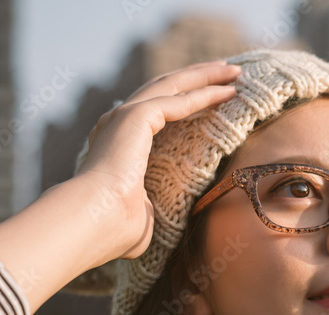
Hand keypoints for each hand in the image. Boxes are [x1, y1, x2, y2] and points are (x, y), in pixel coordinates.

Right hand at [74, 60, 240, 259]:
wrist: (94, 221)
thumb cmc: (114, 230)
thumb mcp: (141, 216)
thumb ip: (150, 209)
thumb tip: (152, 220)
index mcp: (117, 144)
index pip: (154, 112)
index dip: (183, 100)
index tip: (211, 96)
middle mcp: (117, 123)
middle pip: (164, 88)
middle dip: (198, 77)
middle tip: (228, 71)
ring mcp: (124, 116)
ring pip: (172, 84)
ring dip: (205, 76)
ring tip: (234, 71)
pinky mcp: (135, 117)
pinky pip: (178, 100)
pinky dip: (204, 94)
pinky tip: (227, 93)